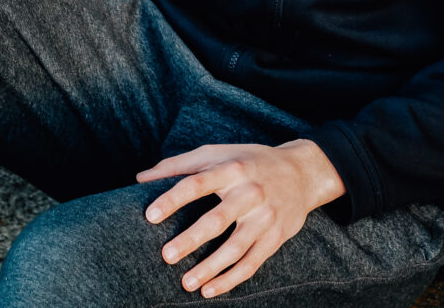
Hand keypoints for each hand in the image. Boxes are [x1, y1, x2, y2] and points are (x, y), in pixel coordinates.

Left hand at [136, 139, 345, 297]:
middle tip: (166, 255)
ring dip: (210, 267)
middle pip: (217, 219)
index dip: (173, 198)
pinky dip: (230, 279)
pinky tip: (209, 290)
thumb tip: (140, 178)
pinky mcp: (275, 237)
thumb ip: (179, 164)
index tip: (150, 215)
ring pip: (235, 247)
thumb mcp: (218, 153)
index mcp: (231, 168)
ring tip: (185, 283)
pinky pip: (251, 263)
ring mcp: (264, 217)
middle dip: (191, 239)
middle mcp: (250, 192)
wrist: (302, 172)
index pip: (197, 183)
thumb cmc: (249, 161)